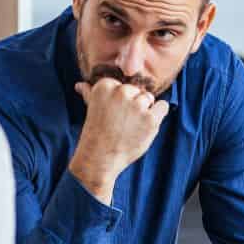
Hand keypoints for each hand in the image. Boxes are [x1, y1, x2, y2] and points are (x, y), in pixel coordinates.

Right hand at [68, 78, 169, 202]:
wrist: (99, 158)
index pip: (122, 85)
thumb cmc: (96, 134)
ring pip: (149, 98)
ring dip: (145, 111)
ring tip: (131, 127)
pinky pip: (163, 107)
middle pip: (137, 91)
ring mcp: (137, 106)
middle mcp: (121, 93)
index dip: (120, 101)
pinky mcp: (150, 119)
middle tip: (122, 123)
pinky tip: (145, 126)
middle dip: (133, 105)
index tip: (112, 114)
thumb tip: (80, 85)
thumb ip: (89, 94)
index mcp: (105, 86)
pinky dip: (158, 116)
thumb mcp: (91, 109)